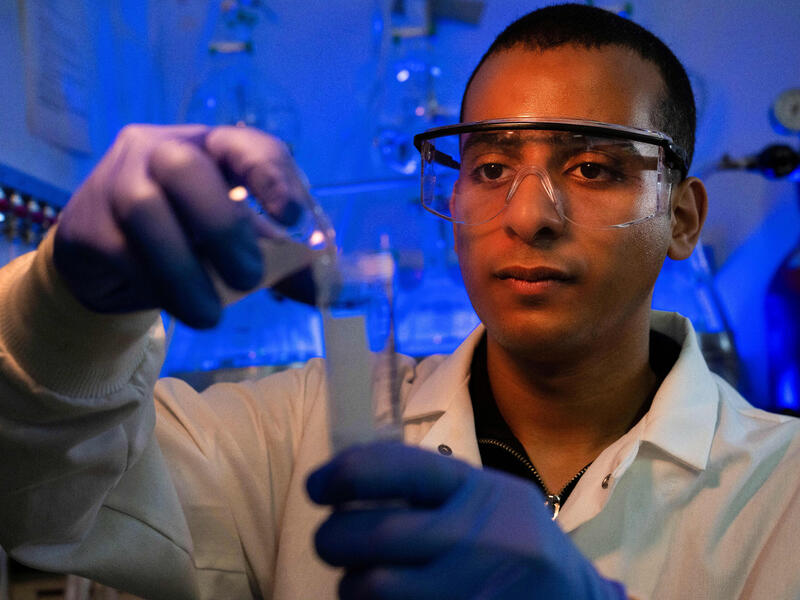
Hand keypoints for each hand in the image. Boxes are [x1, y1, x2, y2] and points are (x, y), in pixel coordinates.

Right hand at [53, 124, 312, 327]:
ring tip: (210, 315)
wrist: (112, 262)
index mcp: (213, 148)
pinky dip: (153, 284)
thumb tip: (335, 290)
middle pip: (185, 166)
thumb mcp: (242, 244)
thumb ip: (286, 262)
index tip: (292, 217)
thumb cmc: (193, 242)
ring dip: (184, 271)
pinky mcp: (87, 223)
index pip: (245, 144)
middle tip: (250, 277)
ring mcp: (118, 181)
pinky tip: (173, 303)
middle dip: (222, 225)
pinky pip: (120, 250)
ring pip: (145, 210)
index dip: (271, 176)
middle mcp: (161, 151)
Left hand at [307, 442, 626, 599]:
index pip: (394, 468)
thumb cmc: (519, 542)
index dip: (342, 474)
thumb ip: (431, 487)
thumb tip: (349, 476)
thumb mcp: (490, 497)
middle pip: (370, 535)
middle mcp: (474, 539)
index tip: (318, 486)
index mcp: (477, 491)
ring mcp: (468, 591)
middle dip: (333, 536)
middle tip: (330, 538)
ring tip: (362, 577)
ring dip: (351, 583)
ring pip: (369, 588)